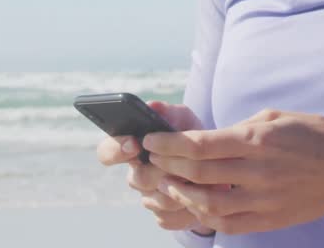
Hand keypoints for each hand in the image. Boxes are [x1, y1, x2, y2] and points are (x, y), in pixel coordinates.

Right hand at [94, 100, 221, 234]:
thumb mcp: (184, 120)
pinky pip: (168, 218)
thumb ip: (169, 112)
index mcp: (133, 148)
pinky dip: (187, 208)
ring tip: (199, 179)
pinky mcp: (163, 216)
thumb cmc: (192, 138)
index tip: (135, 143)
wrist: (216, 168)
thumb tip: (152, 106)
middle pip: (136, 179)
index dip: (116, 149)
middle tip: (182, 163)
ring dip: (179, 189)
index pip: (106, 151)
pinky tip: (200, 197)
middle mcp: (136, 174)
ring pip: (155, 201)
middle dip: (161, 170)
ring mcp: (149, 197)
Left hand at [141, 108, 323, 235]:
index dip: (169, 143)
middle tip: (150, 158)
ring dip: (180, 193)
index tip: (151, 140)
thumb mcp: (277, 118)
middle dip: (166, 164)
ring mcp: (264, 199)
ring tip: (166, 183)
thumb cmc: (314, 135)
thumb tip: (210, 138)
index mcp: (258, 140)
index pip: (200, 144)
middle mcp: (258, 170)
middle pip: (198, 172)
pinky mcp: (269, 218)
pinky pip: (228, 223)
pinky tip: (192, 205)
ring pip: (207, 202)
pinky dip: (204, 216)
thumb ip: (241, 129)